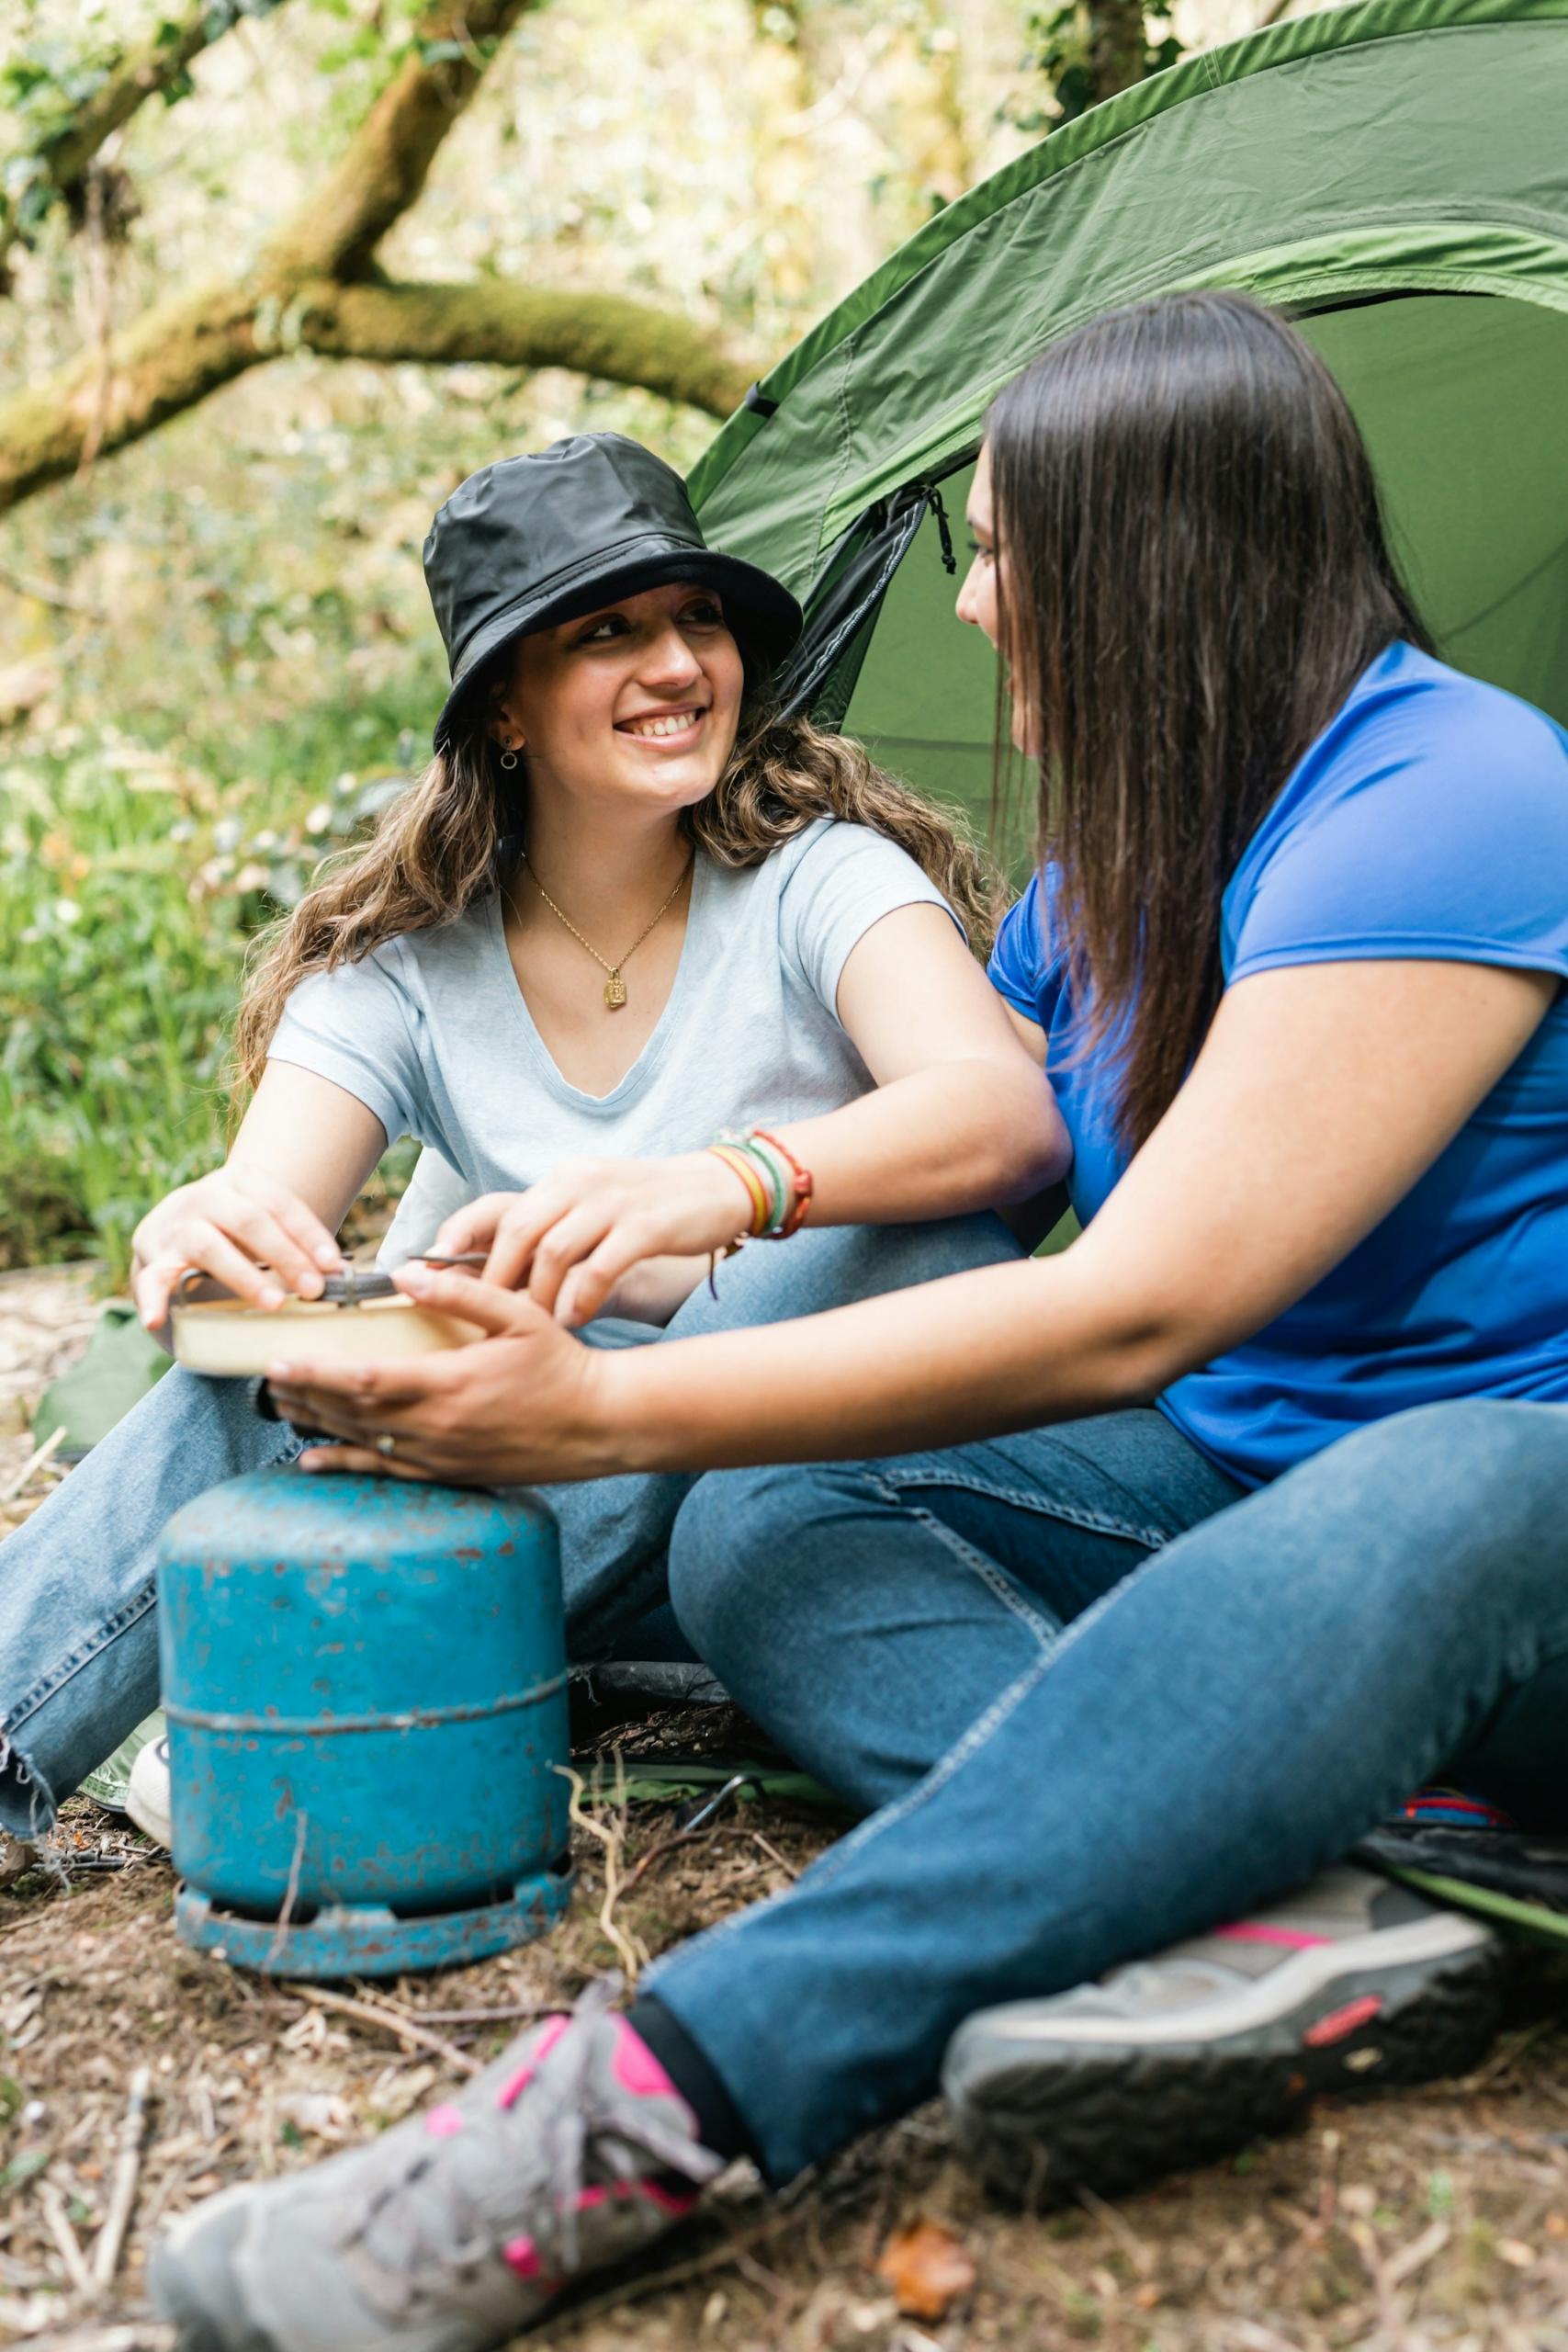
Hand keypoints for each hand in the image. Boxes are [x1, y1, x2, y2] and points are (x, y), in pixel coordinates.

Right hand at [132, 1166, 344, 1334]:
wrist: (172, 1227)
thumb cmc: (235, 1232)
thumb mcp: (262, 1224)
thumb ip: (293, 1244)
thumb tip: (338, 1276)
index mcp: (240, 1181)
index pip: (279, 1203)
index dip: (308, 1234)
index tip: (333, 1264)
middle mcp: (205, 1197)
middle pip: (248, 1220)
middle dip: (285, 1255)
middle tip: (312, 1288)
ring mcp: (175, 1227)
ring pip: (208, 1245)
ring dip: (244, 1276)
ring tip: (274, 1303)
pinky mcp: (151, 1259)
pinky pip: (151, 1279)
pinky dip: (153, 1299)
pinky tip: (156, 1320)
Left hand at [265, 1264, 618, 1484]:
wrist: (597, 1424)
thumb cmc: (560, 1365)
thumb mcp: (518, 1316)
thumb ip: (460, 1294)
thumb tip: (407, 1273)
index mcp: (449, 1383)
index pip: (365, 1379)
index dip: (317, 1373)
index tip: (279, 1362)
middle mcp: (438, 1426)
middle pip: (353, 1413)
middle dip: (305, 1396)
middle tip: (266, 1381)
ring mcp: (441, 1455)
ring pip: (363, 1442)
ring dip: (317, 1425)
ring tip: (279, 1408)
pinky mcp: (450, 1473)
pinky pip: (386, 1473)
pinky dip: (346, 1465)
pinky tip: (314, 1459)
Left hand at [431, 1152, 755, 1325]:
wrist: (720, 1188)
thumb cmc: (651, 1207)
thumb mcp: (595, 1206)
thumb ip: (554, 1230)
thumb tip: (498, 1279)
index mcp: (561, 1180)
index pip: (495, 1206)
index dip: (458, 1238)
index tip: (431, 1273)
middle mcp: (580, 1184)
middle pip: (518, 1230)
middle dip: (493, 1279)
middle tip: (482, 1318)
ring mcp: (614, 1202)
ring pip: (555, 1250)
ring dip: (538, 1295)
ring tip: (533, 1326)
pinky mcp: (647, 1225)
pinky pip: (601, 1265)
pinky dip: (582, 1296)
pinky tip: (576, 1319)